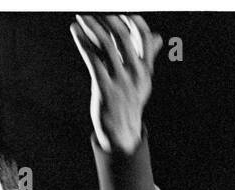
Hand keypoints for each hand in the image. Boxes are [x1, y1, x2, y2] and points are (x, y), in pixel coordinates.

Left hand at [70, 14, 162, 154]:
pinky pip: (93, 60)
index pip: (143, 38)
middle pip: (123, 37)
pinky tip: (76, 32)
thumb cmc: (130, 102)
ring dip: (92, 27)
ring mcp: (120, 82)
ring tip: (81, 16)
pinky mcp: (104, 89)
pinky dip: (83, 43)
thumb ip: (147, 56)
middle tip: (97, 8)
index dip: (133, 21)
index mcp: (145, 69)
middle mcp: (134, 73)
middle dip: (109, 19)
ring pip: (106, 46)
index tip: (121, 11)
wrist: (122, 133)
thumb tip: (158, 37)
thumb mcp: (142, 80)